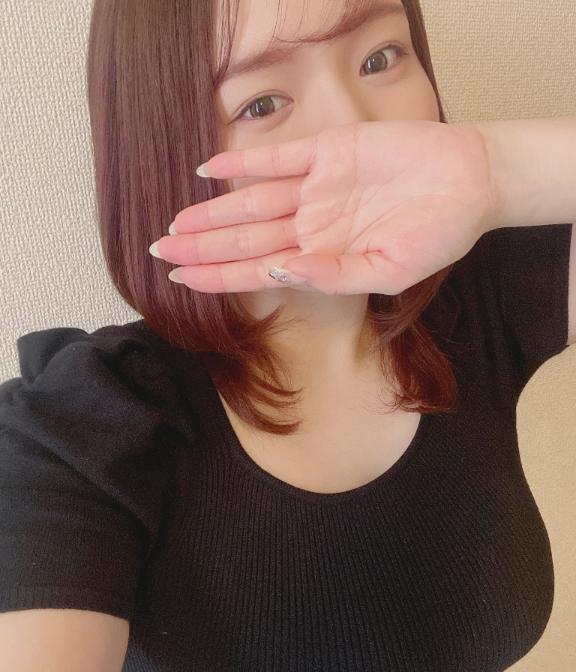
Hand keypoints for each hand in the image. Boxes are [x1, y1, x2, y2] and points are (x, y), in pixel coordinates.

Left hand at [151, 120, 496, 295]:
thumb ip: (332, 276)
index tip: (181, 282)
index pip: (257, 271)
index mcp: (322, 257)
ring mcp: (316, 188)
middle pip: (243, 238)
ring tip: (174, 225)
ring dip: (212, 212)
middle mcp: (311, 224)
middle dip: (201, 248)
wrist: (472, 182)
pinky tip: (207, 170)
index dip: (218, 277)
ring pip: (250, 202)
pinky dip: (243, 163)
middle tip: (157, 254)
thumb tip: (278, 273)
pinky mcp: (328, 151)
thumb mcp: (389, 272)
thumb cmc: (438, 235)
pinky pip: (276, 158)